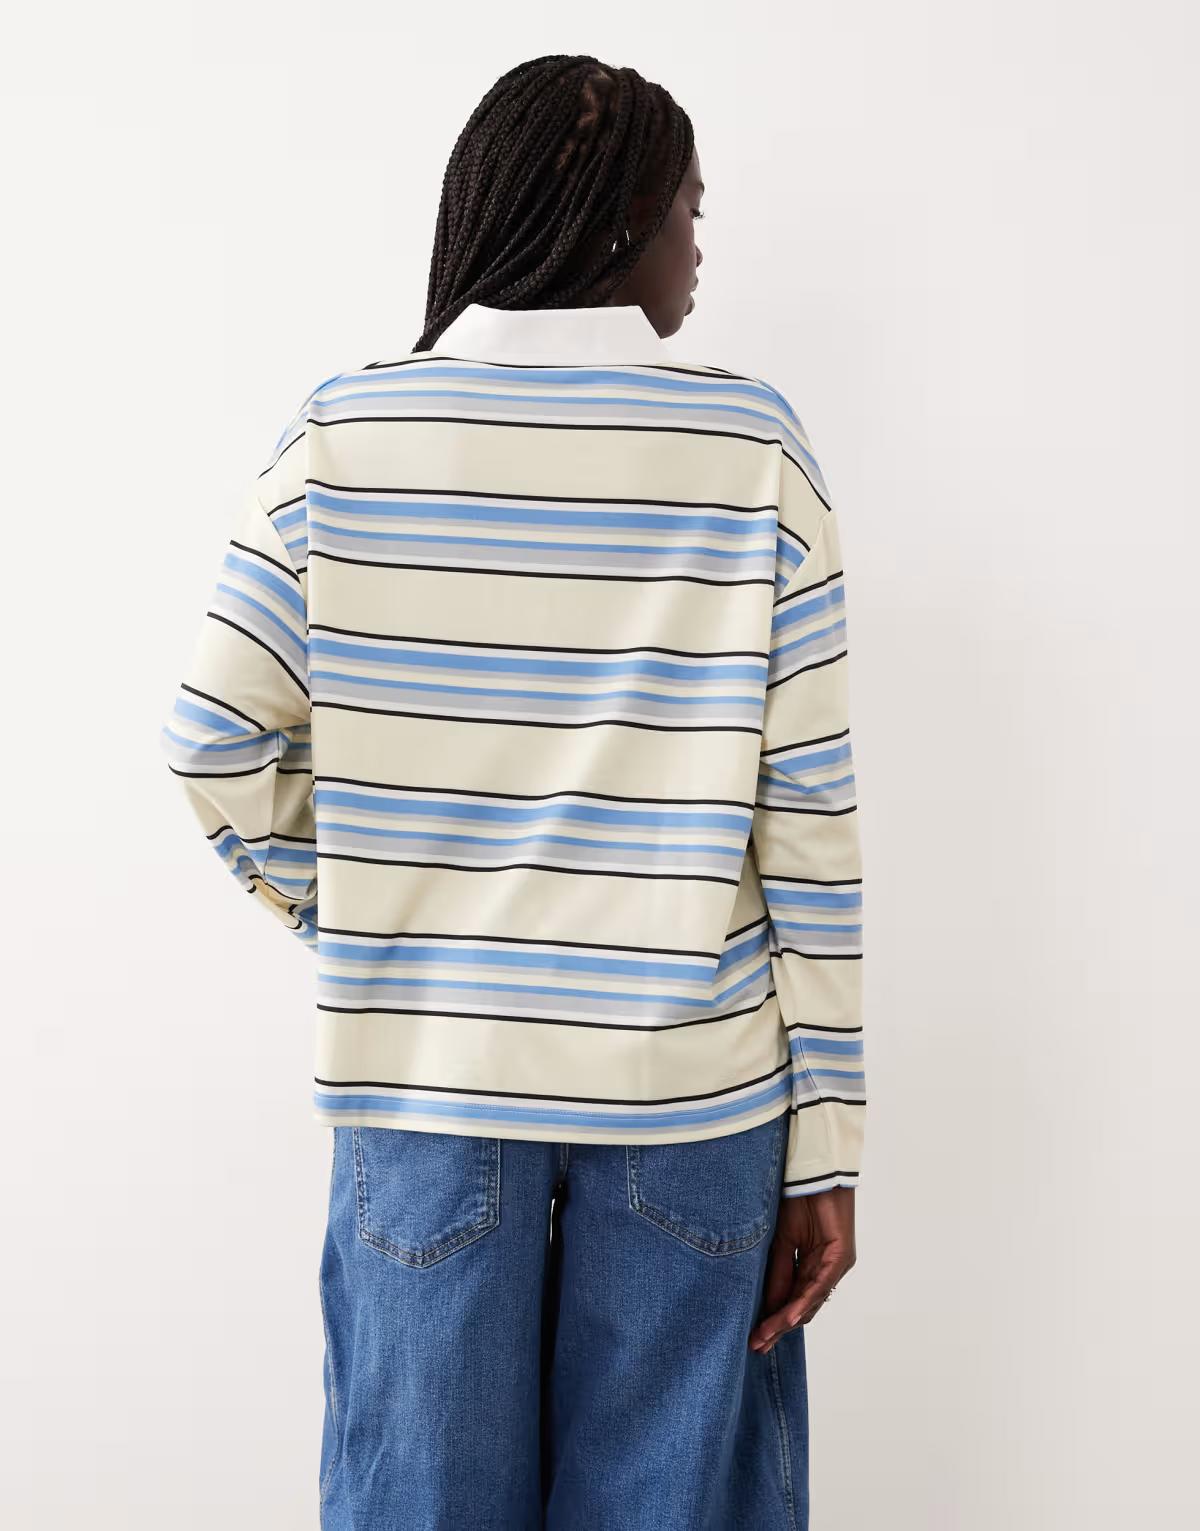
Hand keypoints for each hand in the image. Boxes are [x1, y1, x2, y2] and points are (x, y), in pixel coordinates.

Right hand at [749, 1186, 855, 1353]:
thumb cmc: (799, 1201)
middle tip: (757, 1345)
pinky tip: (789, 1316)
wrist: (814, 1173)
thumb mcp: (781, 1242)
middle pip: (802, 1306)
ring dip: (787, 1320)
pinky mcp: (842, 1257)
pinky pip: (821, 1285)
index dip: (773, 1319)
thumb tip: (769, 1307)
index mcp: (811, 1265)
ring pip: (810, 1301)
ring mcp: (836, 1265)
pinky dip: (804, 1301)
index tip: (754, 1337)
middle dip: (778, 1327)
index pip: (792, 1299)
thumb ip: (778, 1273)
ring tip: (767, 1336)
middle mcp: (825, 1269)